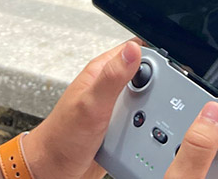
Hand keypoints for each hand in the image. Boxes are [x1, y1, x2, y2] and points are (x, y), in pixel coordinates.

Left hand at [22, 40, 142, 178]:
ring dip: (150, 112)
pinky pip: (141, 122)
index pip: (135, 51)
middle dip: (155, 89)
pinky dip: (145, 128)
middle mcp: (108, 87)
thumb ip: (112, 76)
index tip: (162, 74)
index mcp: (100, 72)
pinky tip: (142, 136)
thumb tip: (132, 50)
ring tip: (143, 123)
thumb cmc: (62, 136)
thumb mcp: (91, 103)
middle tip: (150, 104)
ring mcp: (114, 107)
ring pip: (146, 101)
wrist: (54, 169)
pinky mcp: (118, 126)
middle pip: (145, 76)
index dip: (152, 59)